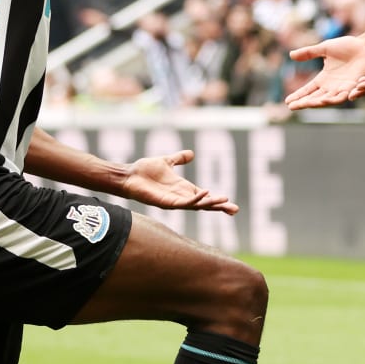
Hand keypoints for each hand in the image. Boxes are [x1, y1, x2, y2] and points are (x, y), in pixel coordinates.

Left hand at [120, 150, 237, 214]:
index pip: (205, 196)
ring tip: (224, 201)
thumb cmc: (145, 170)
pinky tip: (205, 193)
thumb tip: (191, 154)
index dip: (217, 200)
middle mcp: (181, 197)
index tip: (231, 203)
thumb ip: (179, 159)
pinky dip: (195, 199)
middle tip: (234, 210)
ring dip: (211, 203)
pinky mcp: (166, 203)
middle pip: (205, 204)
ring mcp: (175, 201)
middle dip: (219, 207)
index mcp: (183, 188)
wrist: (130, 175)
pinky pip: (184, 203)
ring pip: (197, 205)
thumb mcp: (167, 161)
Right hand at [285, 33, 364, 108]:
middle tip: (292, 107)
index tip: (288, 101)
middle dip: (303, 102)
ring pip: (326, 100)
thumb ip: (308, 53)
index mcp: (324, 78)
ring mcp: (341, 88)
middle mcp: (331, 86)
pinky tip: (323, 101)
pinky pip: (341, 97)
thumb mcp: (324, 48)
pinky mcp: (351, 87)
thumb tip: (291, 55)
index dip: (299, 95)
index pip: (308, 89)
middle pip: (314, 97)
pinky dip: (332, 100)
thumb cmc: (348, 46)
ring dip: (316, 103)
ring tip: (304, 105)